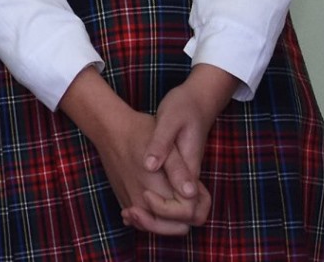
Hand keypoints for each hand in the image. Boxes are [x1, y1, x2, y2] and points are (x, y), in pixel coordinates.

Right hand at [59, 66, 203, 237]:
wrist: (109, 130)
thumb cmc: (138, 133)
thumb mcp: (165, 145)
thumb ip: (180, 171)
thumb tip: (192, 193)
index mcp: (157, 190)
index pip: (189, 214)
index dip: (198, 200)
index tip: (193, 183)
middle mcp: (143, 204)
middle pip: (178, 227)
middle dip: (188, 212)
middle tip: (186, 187)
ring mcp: (132, 206)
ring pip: (162, 228)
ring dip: (173, 215)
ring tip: (174, 190)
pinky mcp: (126, 203)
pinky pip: (147, 221)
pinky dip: (157, 215)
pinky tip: (159, 196)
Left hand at [141, 64, 238, 223]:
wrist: (196, 100)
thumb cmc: (184, 107)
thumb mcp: (169, 120)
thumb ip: (161, 144)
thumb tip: (150, 167)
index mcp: (189, 168)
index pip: (187, 207)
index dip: (165, 209)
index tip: (145, 194)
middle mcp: (188, 178)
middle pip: (183, 219)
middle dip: (157, 222)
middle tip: (130, 212)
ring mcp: (183, 177)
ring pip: (175, 214)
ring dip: (152, 218)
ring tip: (126, 212)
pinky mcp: (175, 173)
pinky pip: (167, 200)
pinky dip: (150, 208)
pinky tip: (129, 204)